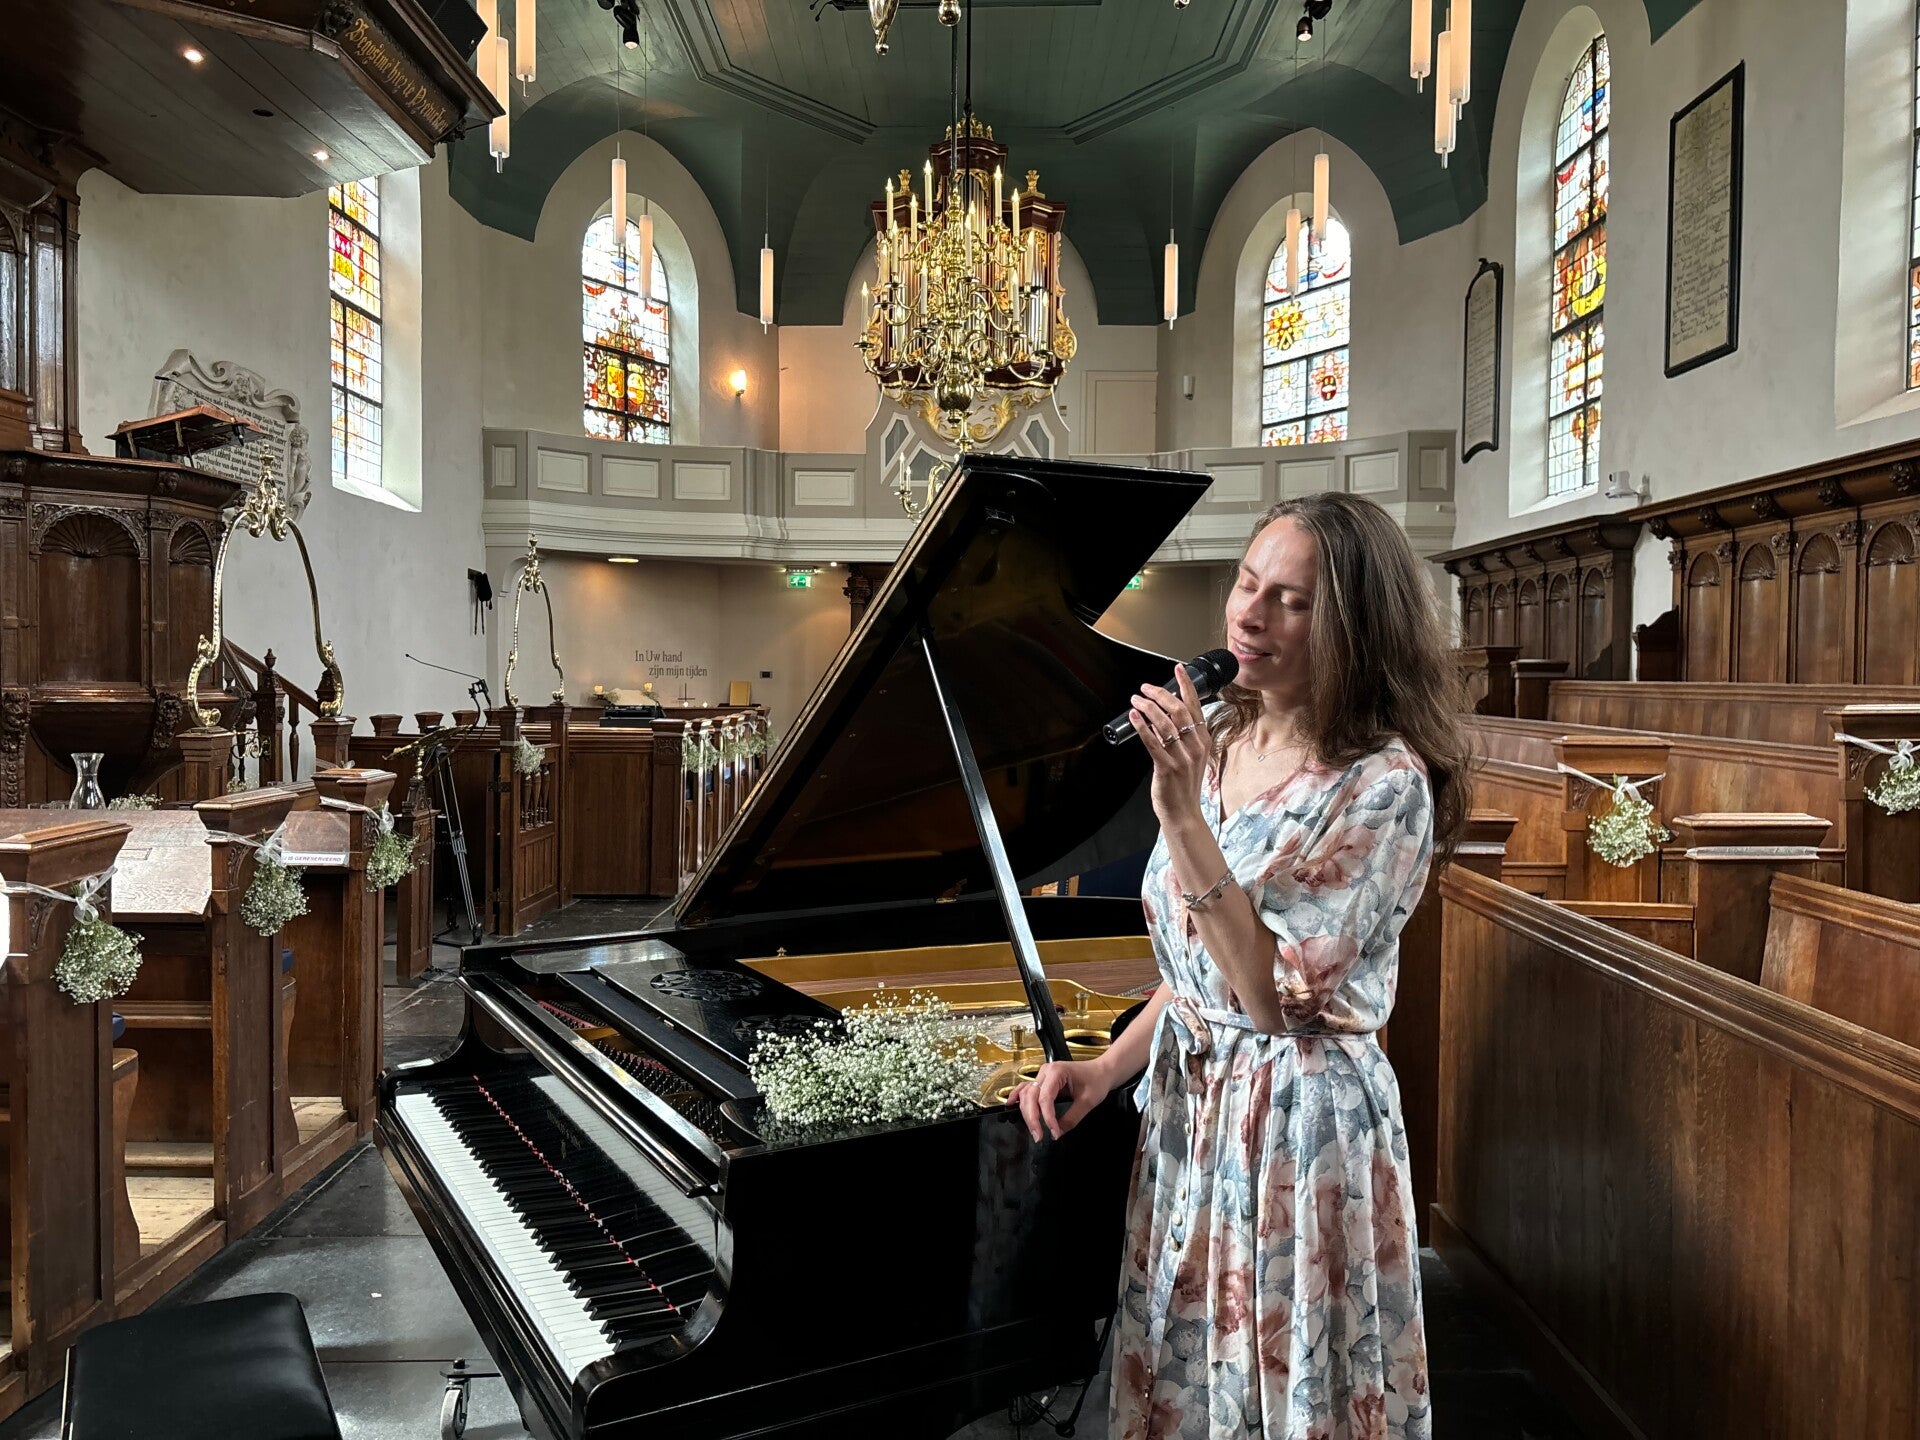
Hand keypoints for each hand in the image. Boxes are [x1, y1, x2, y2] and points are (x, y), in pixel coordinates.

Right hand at [1005, 1057, 1115, 1141]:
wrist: (1102, 1071)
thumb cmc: (1096, 1080)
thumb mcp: (1088, 1102)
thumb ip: (1072, 1118)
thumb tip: (1058, 1132)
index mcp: (1057, 1072)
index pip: (1045, 1098)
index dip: (1047, 1118)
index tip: (1054, 1132)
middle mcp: (1046, 1071)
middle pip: (1031, 1097)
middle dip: (1033, 1118)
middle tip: (1039, 1136)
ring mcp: (1042, 1075)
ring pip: (1026, 1095)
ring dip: (1027, 1113)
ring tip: (1034, 1130)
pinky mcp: (1042, 1080)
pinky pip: (1026, 1089)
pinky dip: (1018, 1097)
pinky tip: (1011, 1104)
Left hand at [1129, 665, 1208, 826]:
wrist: (1184, 813)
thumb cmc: (1184, 786)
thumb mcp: (1190, 757)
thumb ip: (1180, 737)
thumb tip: (1161, 718)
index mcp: (1202, 740)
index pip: (1195, 706)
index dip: (1186, 685)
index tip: (1179, 669)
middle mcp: (1195, 746)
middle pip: (1178, 710)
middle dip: (1160, 694)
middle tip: (1145, 688)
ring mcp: (1182, 757)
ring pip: (1164, 723)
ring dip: (1148, 707)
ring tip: (1136, 700)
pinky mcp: (1167, 768)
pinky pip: (1153, 742)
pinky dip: (1142, 726)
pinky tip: (1134, 717)